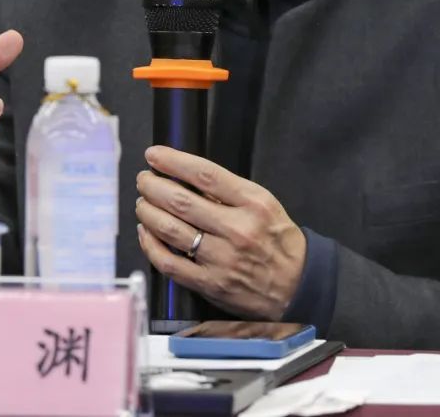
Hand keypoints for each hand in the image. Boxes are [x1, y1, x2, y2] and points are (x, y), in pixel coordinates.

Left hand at [135, 146, 306, 319]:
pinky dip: (151, 245)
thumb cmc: (277, 240)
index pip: (205, 175)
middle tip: (144, 179)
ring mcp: (221, 259)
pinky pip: (169, 263)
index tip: (154, 155)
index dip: (174, 161)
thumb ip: (230, 191)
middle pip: (181, 201)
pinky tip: (146, 233)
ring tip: (143, 202)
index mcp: (252, 204)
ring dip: (149, 212)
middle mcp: (236, 230)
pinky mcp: (209, 284)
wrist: (296, 285)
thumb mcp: (264, 204)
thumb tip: (188, 177)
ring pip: (171, 230)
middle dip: (153, 186)